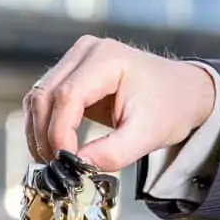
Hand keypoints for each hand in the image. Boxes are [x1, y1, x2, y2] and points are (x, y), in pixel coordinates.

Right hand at [23, 35, 215, 170]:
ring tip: (54, 161)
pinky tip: (53, 148)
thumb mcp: (147, 135)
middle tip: (57, 167)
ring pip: (36, 99)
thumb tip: (76, 166)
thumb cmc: (171, 106)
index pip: (67, 96)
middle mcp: (84, 52)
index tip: (66, 162)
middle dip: (45, 137)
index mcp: (106, 59)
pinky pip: (42, 102)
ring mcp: (73, 61)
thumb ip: (112, 153)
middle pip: (44, 96)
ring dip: (38, 134)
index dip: (59, 133)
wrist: (182, 92)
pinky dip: (42, 128)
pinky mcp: (68, 75)